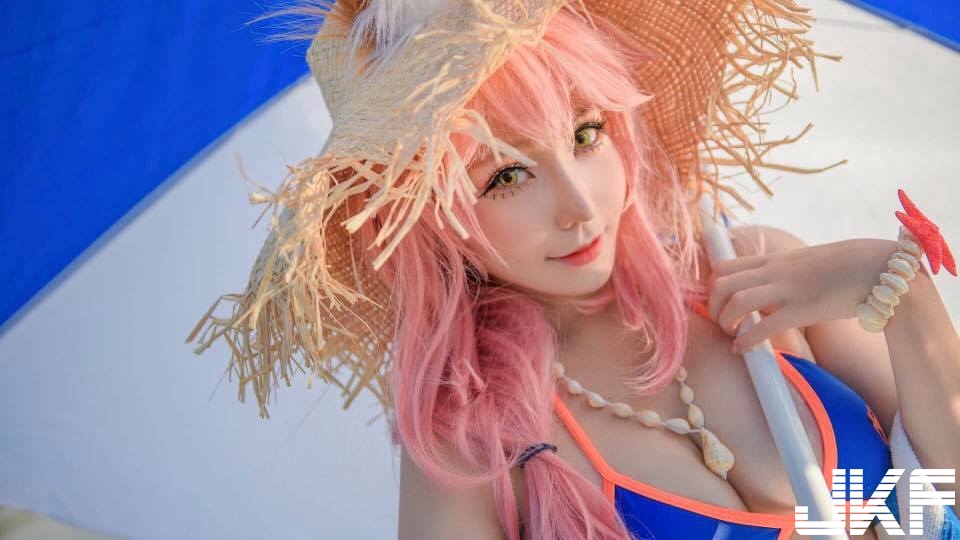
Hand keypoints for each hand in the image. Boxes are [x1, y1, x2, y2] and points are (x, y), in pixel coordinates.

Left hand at [707, 238, 899, 352]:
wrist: (880, 267)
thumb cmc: (846, 267)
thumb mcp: (806, 263)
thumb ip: (783, 274)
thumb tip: (770, 290)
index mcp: (774, 259)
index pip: (725, 266)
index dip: (712, 287)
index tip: (717, 303)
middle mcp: (775, 271)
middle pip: (722, 282)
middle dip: (713, 305)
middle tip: (722, 321)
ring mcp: (788, 289)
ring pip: (736, 300)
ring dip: (725, 320)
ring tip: (732, 333)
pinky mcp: (803, 309)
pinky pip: (764, 326)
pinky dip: (746, 339)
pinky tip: (742, 349)